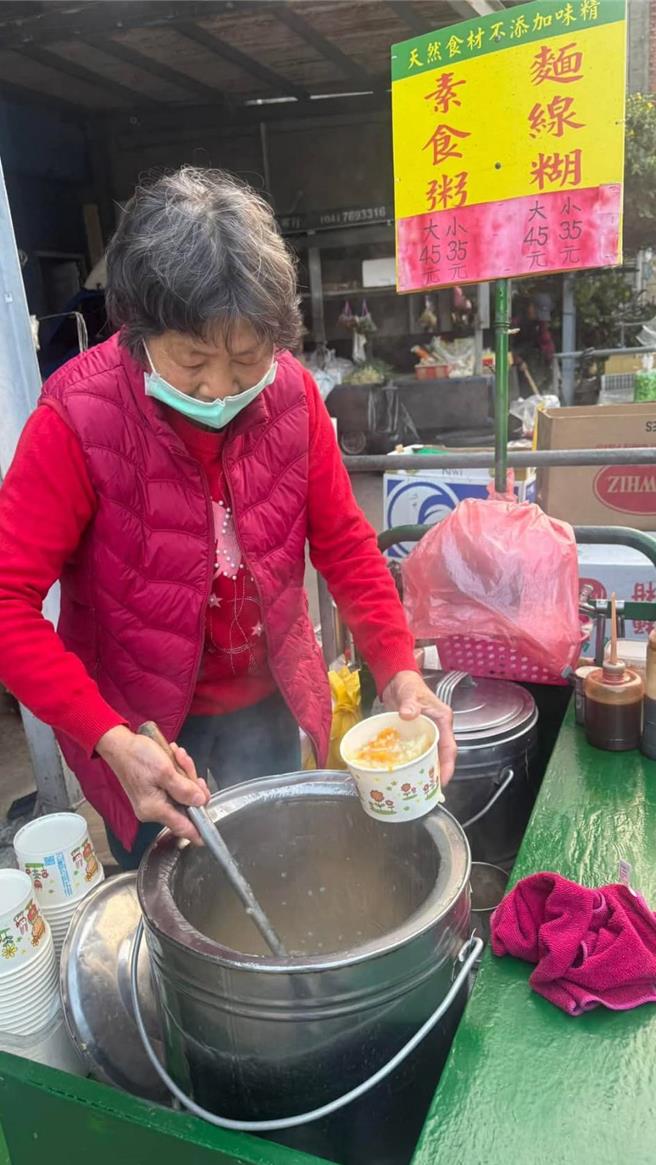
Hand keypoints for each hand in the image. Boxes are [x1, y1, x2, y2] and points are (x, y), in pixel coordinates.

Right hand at [97, 726, 209, 843]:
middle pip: (186, 806)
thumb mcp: (165, 771)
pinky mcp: (153, 792)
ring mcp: (153, 801)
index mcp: (155, 810)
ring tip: (177, 755)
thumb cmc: (138, 756)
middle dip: (192, 784)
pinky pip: (173, 786)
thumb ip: (184, 789)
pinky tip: (173, 757)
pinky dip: (177, 772)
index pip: (183, 828)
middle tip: (187, 765)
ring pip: (181, 793)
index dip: (199, 830)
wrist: (119, 745)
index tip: (211, 833)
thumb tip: (200, 802)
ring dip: (184, 773)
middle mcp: (153, 810)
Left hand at [381, 670, 456, 785]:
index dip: (447, 765)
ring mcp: (427, 732)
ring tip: (419, 786)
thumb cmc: (408, 684)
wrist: (396, 680)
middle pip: (442, 755)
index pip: (449, 747)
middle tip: (429, 789)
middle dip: (438, 773)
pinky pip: (418, 751)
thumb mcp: (409, 693)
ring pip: (431, 755)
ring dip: (427, 769)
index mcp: (443, 720)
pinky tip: (406, 772)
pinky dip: (414, 761)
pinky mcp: (416, 734)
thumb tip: (408, 714)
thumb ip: (409, 703)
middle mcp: (438, 728)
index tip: (442, 780)